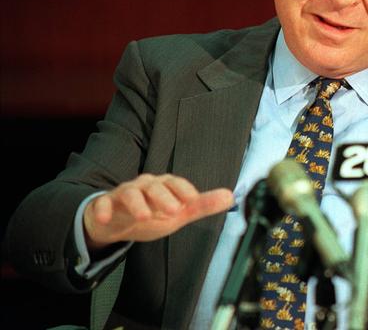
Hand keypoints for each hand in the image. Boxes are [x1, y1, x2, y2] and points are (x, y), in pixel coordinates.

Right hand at [83, 174, 233, 250]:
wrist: (119, 221)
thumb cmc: (154, 212)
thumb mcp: (179, 212)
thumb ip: (203, 205)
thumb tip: (230, 196)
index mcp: (164, 185)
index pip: (176, 182)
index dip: (185, 190)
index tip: (193, 200)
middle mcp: (145, 185)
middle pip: (154, 186)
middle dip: (163, 197)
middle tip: (173, 211)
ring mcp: (124, 194)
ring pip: (129, 193)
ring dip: (136, 203)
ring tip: (143, 216)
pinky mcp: (105, 205)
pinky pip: (102, 204)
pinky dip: (103, 210)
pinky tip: (105, 219)